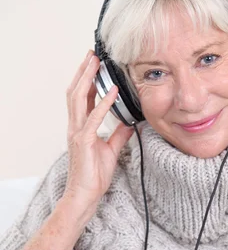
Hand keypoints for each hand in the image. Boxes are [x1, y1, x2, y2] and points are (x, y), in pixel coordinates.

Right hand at [64, 50, 133, 213]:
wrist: (86, 195)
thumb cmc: (94, 175)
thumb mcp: (111, 150)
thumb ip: (118, 134)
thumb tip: (129, 121)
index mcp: (82, 127)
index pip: (82, 98)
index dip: (87, 79)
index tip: (94, 64)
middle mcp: (76, 127)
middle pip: (76, 92)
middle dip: (83, 72)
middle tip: (92, 54)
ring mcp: (77, 133)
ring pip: (78, 99)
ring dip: (87, 79)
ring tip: (96, 63)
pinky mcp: (83, 142)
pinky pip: (93, 118)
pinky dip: (103, 103)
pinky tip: (111, 91)